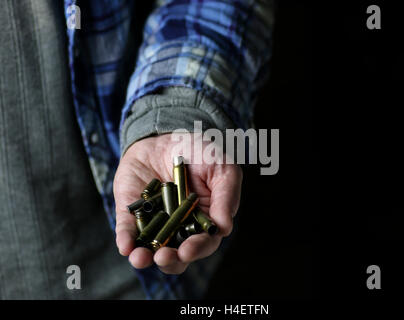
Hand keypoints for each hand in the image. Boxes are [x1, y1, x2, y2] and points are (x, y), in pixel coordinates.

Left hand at [113, 133, 241, 273]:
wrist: (169, 133)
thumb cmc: (201, 152)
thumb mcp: (222, 169)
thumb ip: (226, 197)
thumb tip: (223, 228)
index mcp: (204, 221)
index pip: (203, 243)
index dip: (197, 249)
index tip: (188, 250)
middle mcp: (179, 227)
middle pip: (176, 254)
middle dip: (170, 260)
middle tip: (164, 257)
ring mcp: (154, 221)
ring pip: (150, 249)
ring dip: (145, 258)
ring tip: (141, 259)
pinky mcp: (132, 212)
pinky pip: (127, 229)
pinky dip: (126, 239)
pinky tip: (126, 246)